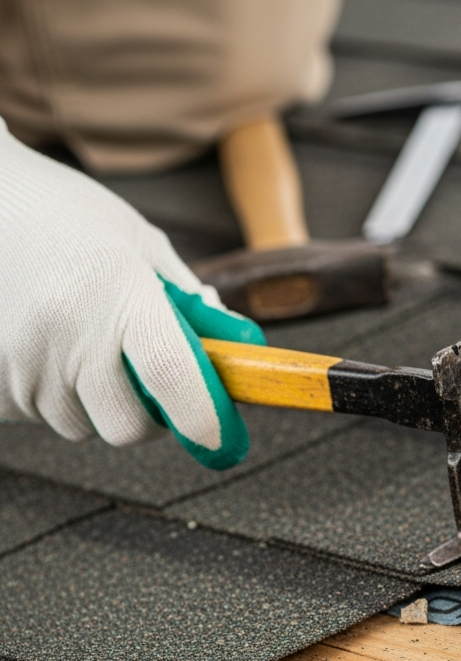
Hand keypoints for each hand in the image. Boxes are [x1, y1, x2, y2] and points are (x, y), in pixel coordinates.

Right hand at [0, 120, 264, 468]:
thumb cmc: (68, 217)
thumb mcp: (143, 244)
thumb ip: (191, 302)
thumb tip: (237, 348)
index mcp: (119, 292)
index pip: (171, 375)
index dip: (204, 418)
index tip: (223, 440)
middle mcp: (68, 332)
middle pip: (127, 426)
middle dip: (150, 416)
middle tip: (148, 379)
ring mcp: (21, 360)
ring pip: (82, 426)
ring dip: (97, 403)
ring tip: (84, 344)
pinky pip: (37, 416)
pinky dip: (53, 396)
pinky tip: (48, 348)